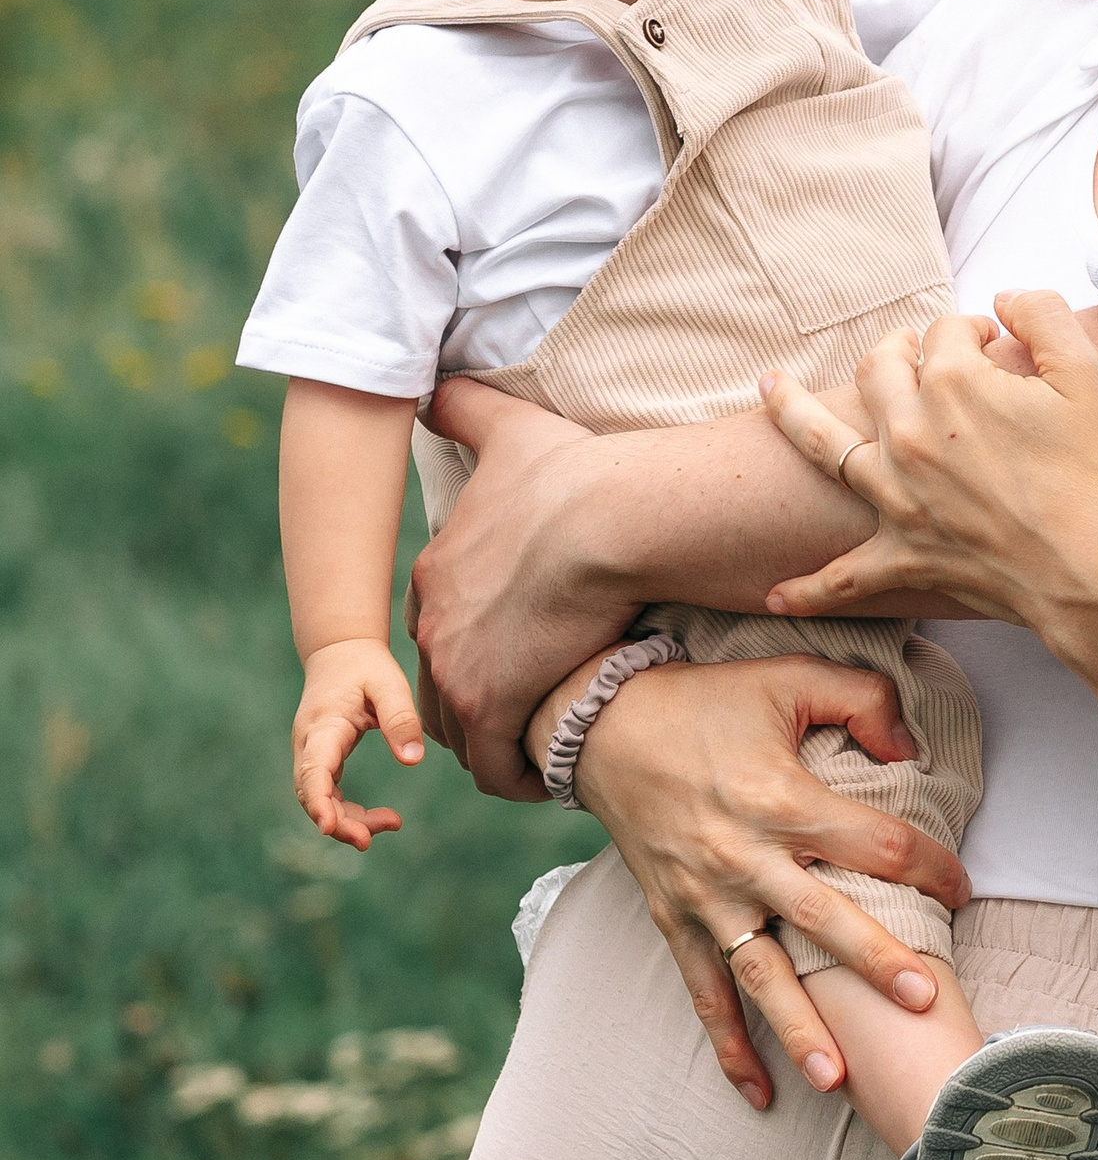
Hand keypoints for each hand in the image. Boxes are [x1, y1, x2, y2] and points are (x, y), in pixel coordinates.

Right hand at [292, 637, 426, 848]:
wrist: (341, 652)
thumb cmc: (366, 667)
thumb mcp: (388, 684)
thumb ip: (400, 718)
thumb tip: (412, 761)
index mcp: (323, 725)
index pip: (314, 768)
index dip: (318, 800)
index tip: (328, 826)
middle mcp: (309, 744)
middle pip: (312, 793)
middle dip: (336, 822)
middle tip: (369, 840)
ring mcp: (311, 754)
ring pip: (319, 799)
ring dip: (347, 820)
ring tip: (391, 824)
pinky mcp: (321, 760)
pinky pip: (328, 794)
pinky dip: (349, 811)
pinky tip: (382, 819)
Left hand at [410, 379, 635, 800]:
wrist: (604, 522)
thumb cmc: (572, 476)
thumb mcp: (509, 430)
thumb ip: (467, 406)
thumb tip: (437, 383)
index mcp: (436, 573)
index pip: (444, 625)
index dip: (482, 641)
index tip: (524, 650)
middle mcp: (431, 626)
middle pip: (445, 682)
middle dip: (485, 696)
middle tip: (537, 700)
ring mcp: (455, 671)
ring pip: (464, 731)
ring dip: (500, 740)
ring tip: (546, 737)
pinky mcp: (489, 708)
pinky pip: (494, 768)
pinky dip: (519, 776)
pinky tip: (553, 772)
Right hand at [572, 655, 969, 1109]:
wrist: (602, 724)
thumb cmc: (707, 699)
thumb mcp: (788, 674)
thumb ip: (862, 698)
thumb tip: (911, 747)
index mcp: (779, 797)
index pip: (871, 842)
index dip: (925, 864)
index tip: (961, 887)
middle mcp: (742, 856)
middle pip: (822, 919)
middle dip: (876, 962)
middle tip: (925, 1001)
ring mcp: (704, 896)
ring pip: (759, 974)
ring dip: (798, 1028)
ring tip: (837, 1080)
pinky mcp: (673, 918)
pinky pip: (702, 992)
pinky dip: (726, 1045)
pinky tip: (758, 1094)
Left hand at [759, 296, 1097, 702]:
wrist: (1096, 571)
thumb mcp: (1089, 373)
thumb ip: (1042, 314)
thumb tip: (1005, 298)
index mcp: (953, 384)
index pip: (945, 331)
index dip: (973, 329)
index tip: (996, 339)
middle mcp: (910, 434)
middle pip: (877, 369)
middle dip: (893, 347)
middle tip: (909, 347)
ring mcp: (898, 497)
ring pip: (825, 446)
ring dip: (792, 413)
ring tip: (768, 389)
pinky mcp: (904, 554)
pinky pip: (843, 574)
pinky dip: (809, 588)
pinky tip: (774, 594)